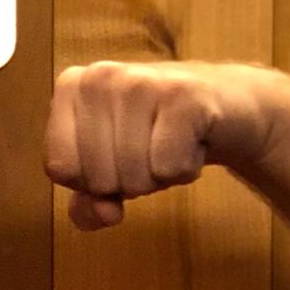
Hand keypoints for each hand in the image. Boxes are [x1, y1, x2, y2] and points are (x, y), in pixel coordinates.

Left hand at [43, 60, 282, 229]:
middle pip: (98, 177)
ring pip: (133, 175)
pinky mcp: (183, 94)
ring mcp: (141, 81)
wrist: (229, 105)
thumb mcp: (112, 172)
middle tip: (151, 150)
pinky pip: (168, 167)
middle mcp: (100, 76)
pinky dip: (185, 169)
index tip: (116, 157)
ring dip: (160, 177)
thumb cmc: (158, 137)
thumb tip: (104, 213)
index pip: (60, 168)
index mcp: (71, 87)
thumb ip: (89, 205)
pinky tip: (193, 142)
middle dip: (130, 182)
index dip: (92, 182)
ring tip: (172, 145)